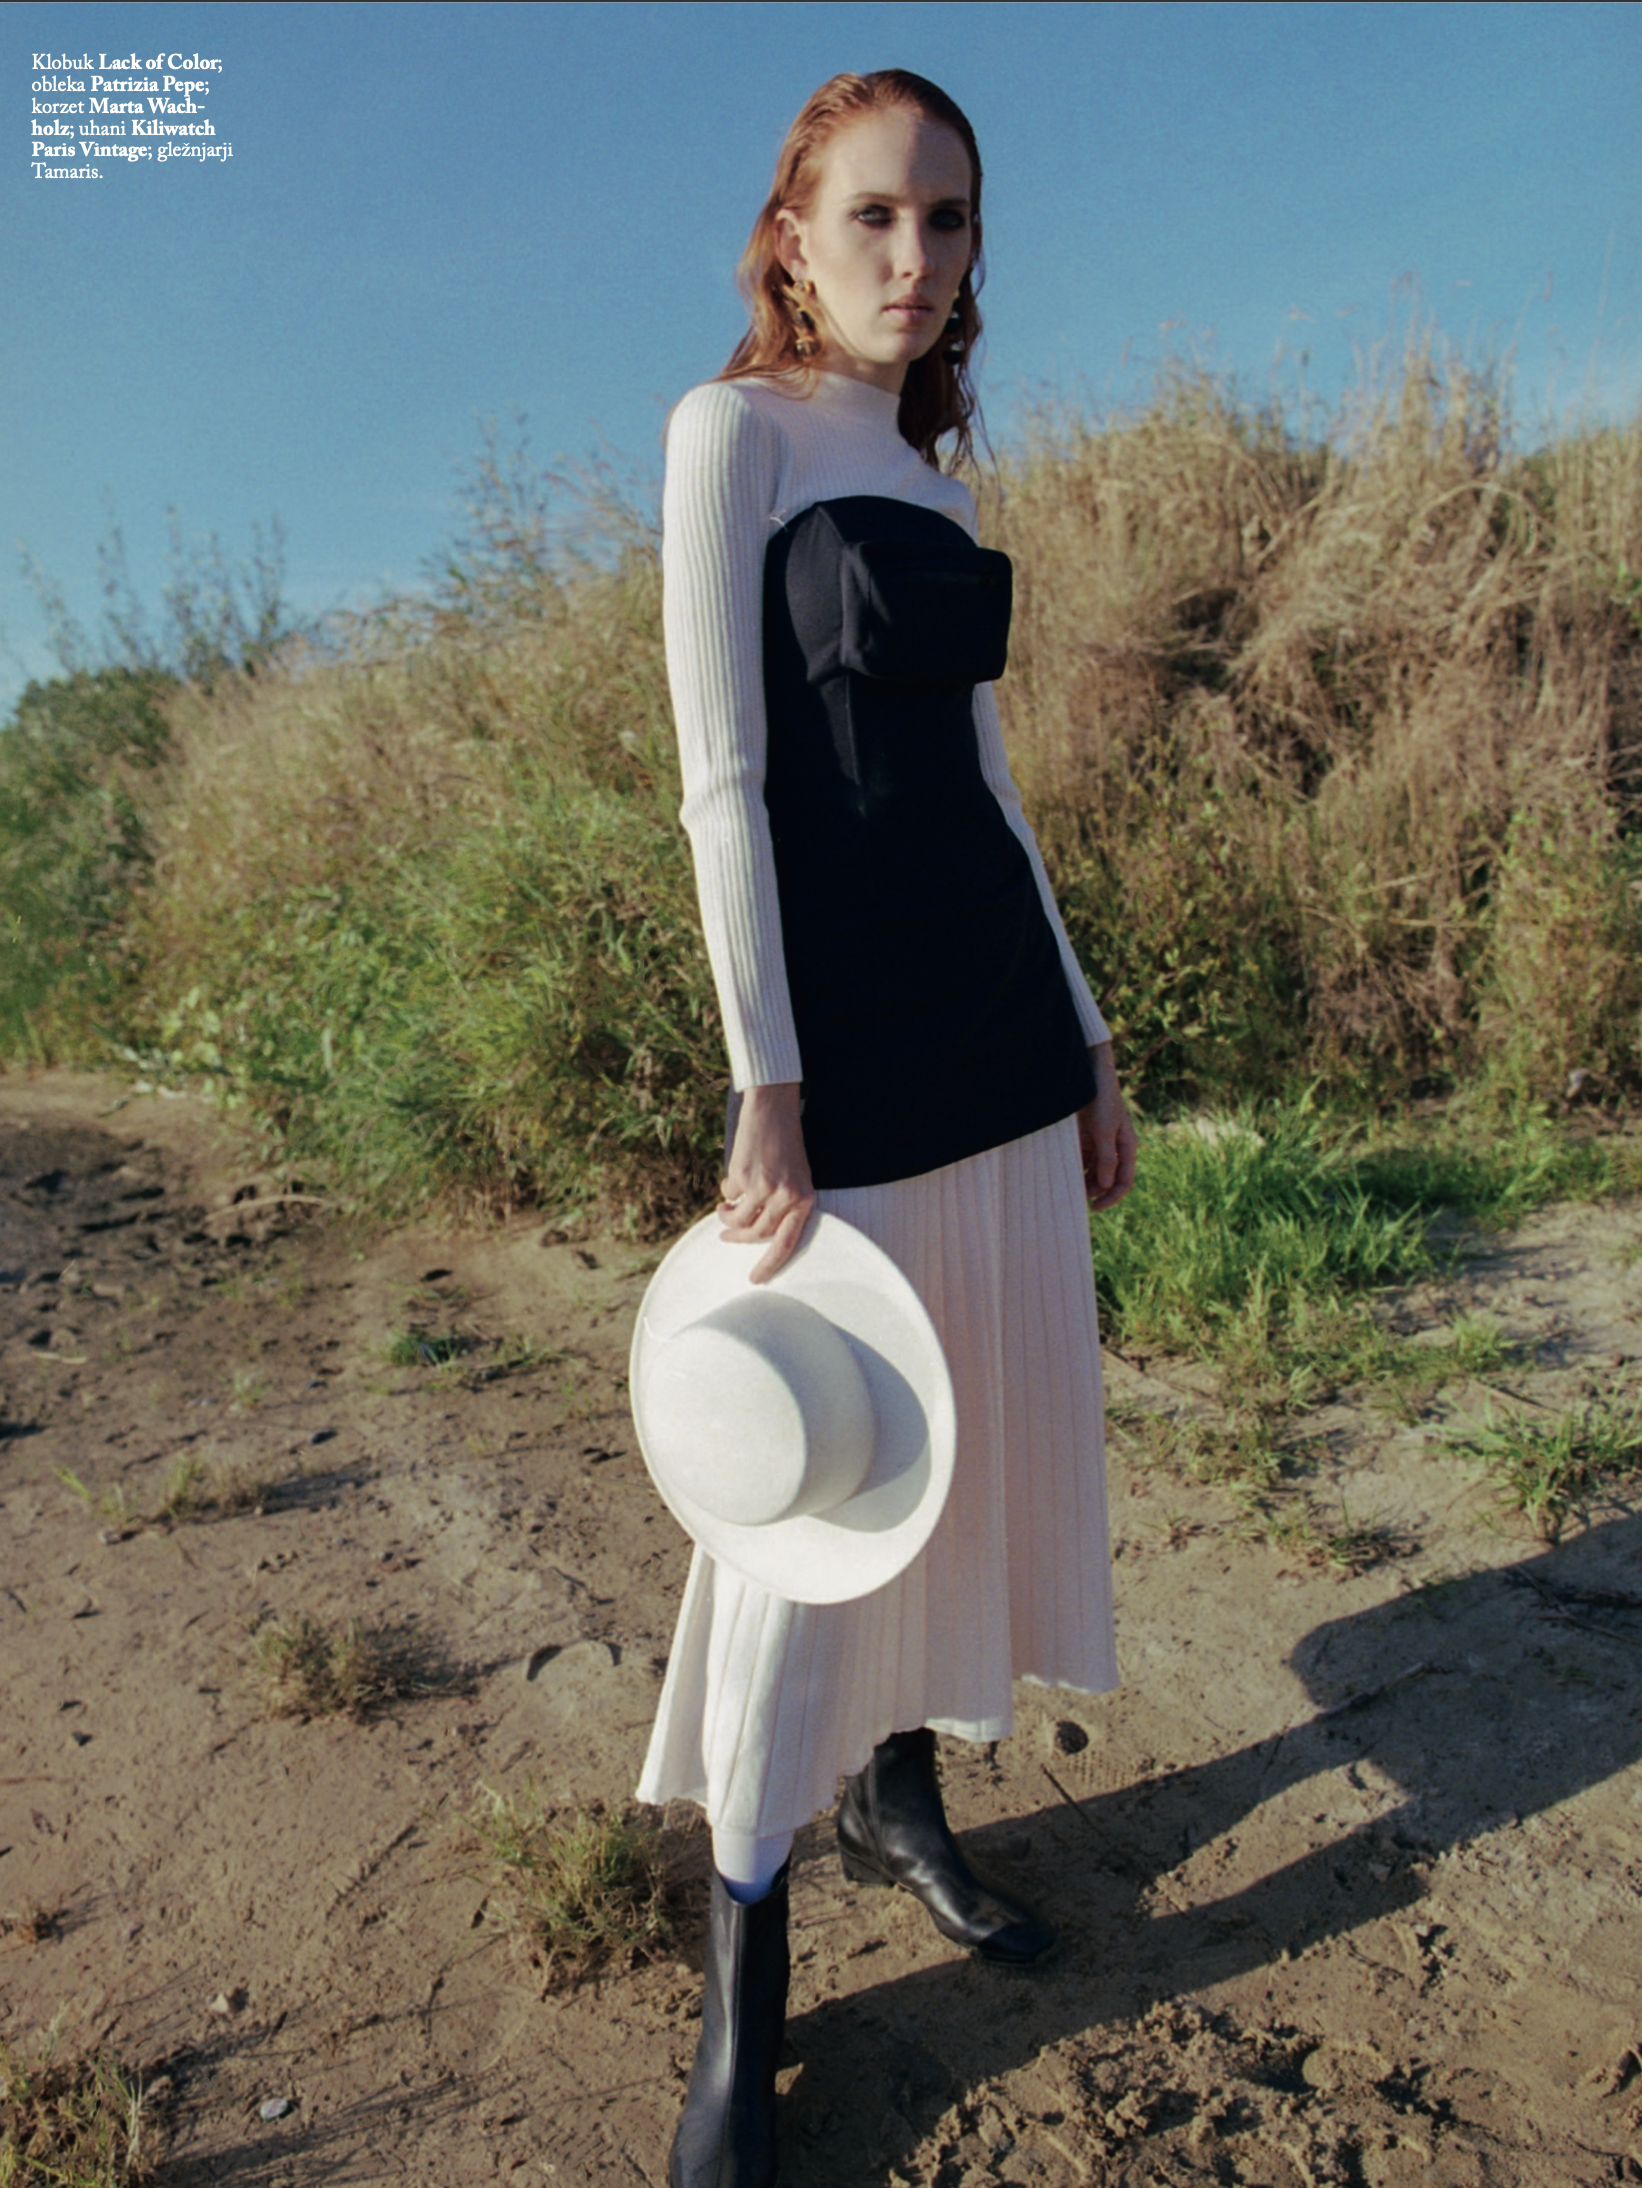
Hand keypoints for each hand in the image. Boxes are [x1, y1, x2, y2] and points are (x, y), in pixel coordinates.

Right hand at [719, 1082, 816, 1282]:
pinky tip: (729, 1184)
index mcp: (805, 1199)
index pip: (788, 1242)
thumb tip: (754, 1230)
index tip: (755, 1279)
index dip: (770, 1265)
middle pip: (757, 1234)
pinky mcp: (744, 1175)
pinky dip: (726, 1192)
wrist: (773, 1109)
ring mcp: (764, 1187)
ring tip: (723, 1209)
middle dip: (738, 1238)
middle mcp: (786, 1197)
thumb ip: (784, 1203)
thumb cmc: (785, 1144)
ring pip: (739, 1219)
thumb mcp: (796, 1176)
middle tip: (725, 1236)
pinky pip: (730, 1194)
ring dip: (727, 1217)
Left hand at [1078, 1043, 1135, 1212]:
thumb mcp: (1104, 1130)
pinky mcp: (1086, 1136)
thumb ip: (1106, 1157)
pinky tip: (1063, 1172)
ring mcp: (1100, 1142)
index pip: (1124, 1180)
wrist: (1088, 1074)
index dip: (1112, 1197)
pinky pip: (1082, 1159)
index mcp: (1126, 1146)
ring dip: (1083, 1180)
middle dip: (1094, 1190)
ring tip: (1067, 1187)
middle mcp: (1115, 1147)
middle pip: (1107, 1179)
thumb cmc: (1101, 1099)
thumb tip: (1106, 1185)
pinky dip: (1075, 1167)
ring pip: (1093, 1171)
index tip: (1095, 1207)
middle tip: (1074, 1198)